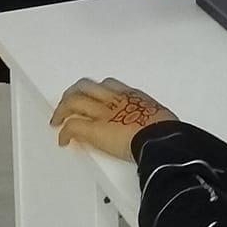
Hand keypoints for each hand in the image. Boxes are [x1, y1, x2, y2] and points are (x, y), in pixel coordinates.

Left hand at [50, 78, 176, 161]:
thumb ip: (151, 117)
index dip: (98, 91)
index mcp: (132, 96)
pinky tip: (63, 140)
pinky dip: (64, 133)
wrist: (162, 139)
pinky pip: (72, 127)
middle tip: (69, 103)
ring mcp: (101, 113)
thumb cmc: (167, 132)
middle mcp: (113, 99)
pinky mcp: (93, 130)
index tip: (95, 97)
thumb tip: (157, 125)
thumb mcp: (162, 118)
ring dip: (63, 109)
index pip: (109, 85)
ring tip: (58, 118)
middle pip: (86, 87)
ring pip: (73, 101)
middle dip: (74, 94)